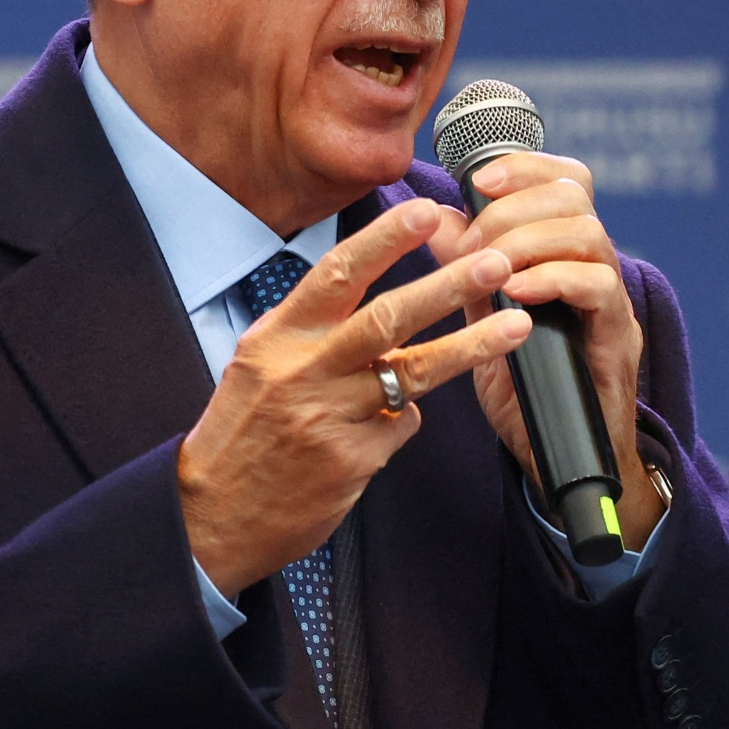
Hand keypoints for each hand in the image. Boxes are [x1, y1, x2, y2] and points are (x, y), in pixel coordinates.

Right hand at [179, 199, 532, 597]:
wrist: (212, 516)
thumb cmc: (240, 432)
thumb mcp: (257, 364)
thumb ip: (310, 330)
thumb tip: (370, 295)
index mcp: (278, 337)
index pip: (337, 274)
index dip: (386, 240)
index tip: (429, 212)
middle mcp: (304, 371)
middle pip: (387, 317)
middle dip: (447, 285)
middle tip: (495, 261)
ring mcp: (330, 418)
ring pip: (414, 372)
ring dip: (470, 346)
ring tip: (516, 326)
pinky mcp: (352, 461)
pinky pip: (401, 425)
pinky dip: (405, 417)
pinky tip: (388, 425)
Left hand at [425, 154, 664, 551]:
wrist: (554, 461)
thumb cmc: (521, 389)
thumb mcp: (481, 320)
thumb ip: (466, 270)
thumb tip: (435, 218)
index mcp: (562, 254)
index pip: (561, 179)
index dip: (524, 166)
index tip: (479, 179)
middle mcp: (593, 267)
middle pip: (576, 192)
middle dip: (515, 204)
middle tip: (476, 241)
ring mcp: (609, 300)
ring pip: (589, 231)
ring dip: (530, 240)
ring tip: (494, 268)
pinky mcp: (617, 337)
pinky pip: (599, 285)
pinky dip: (555, 278)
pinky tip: (519, 293)